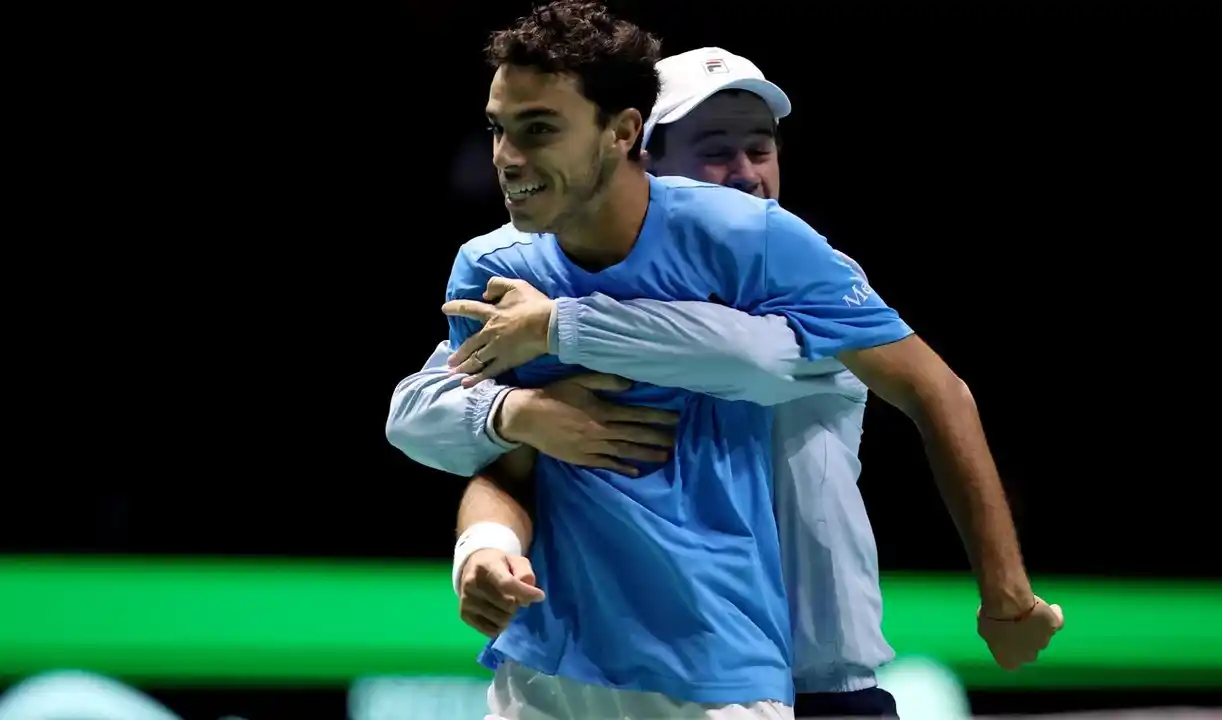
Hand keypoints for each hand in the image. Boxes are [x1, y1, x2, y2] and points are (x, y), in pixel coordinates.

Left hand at [442, 277, 553, 386]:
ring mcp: (496, 349)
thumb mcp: (516, 285)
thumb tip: (484, 293)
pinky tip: (465, 384)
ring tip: (453, 373)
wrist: (549, 324)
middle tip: (450, 361)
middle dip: (459, 353)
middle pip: (469, 343)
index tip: (444, 309)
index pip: (469, 309)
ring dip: (463, 366)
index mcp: (491, 313)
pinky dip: (476, 378)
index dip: (456, 308)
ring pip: (475, 359)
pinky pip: (488, 371)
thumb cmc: (535, 304)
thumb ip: (497, 284)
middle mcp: (489, 332)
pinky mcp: (506, 361)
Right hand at [458, 548, 545, 637]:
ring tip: (507, 606)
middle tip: (517, 598)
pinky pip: (490, 630)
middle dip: (518, 604)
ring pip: (500, 620)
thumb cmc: (500, 564)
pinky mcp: (464, 614)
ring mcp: (466, 600)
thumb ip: (525, 574)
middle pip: (507, 605)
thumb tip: (527, 599)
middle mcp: (472, 583)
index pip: (507, 584)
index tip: (540, 596)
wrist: (474, 566)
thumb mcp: (516, 561)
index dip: (525, 593)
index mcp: (486, 566)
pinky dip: (499, 626)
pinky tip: (499, 614)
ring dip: (510, 616)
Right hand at [498, 373, 678, 475]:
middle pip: (636, 434)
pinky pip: (606, 464)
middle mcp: (601, 431)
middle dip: (658, 437)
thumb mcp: (579, 380)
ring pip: (625, 451)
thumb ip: (606, 380)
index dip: (658, 417)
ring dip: (646, 454)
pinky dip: (621, 468)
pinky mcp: (582, 458)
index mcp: (602, 410)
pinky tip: (636, 471)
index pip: (637, 414)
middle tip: (678, 439)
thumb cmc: (553, 395)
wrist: (526, 417)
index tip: (676, 418)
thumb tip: (631, 385)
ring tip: (665, 456)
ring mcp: (592, 447)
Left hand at [977, 595, 1063, 669]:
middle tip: (1016, 624)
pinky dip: (1055, 615)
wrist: (1008, 605)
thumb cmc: (992, 618)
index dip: (1009, 649)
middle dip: (1024, 639)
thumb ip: (994, 637)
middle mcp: (1028, 656)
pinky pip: (1057, 621)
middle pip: (1029, 650)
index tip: (1006, 638)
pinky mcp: (1054, 626)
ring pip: (1042, 635)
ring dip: (1036, 626)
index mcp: (1009, 661)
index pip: (1011, 661)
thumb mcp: (985, 630)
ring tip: (1028, 611)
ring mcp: (1043, 641)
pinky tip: (1052, 608)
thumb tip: (997, 634)